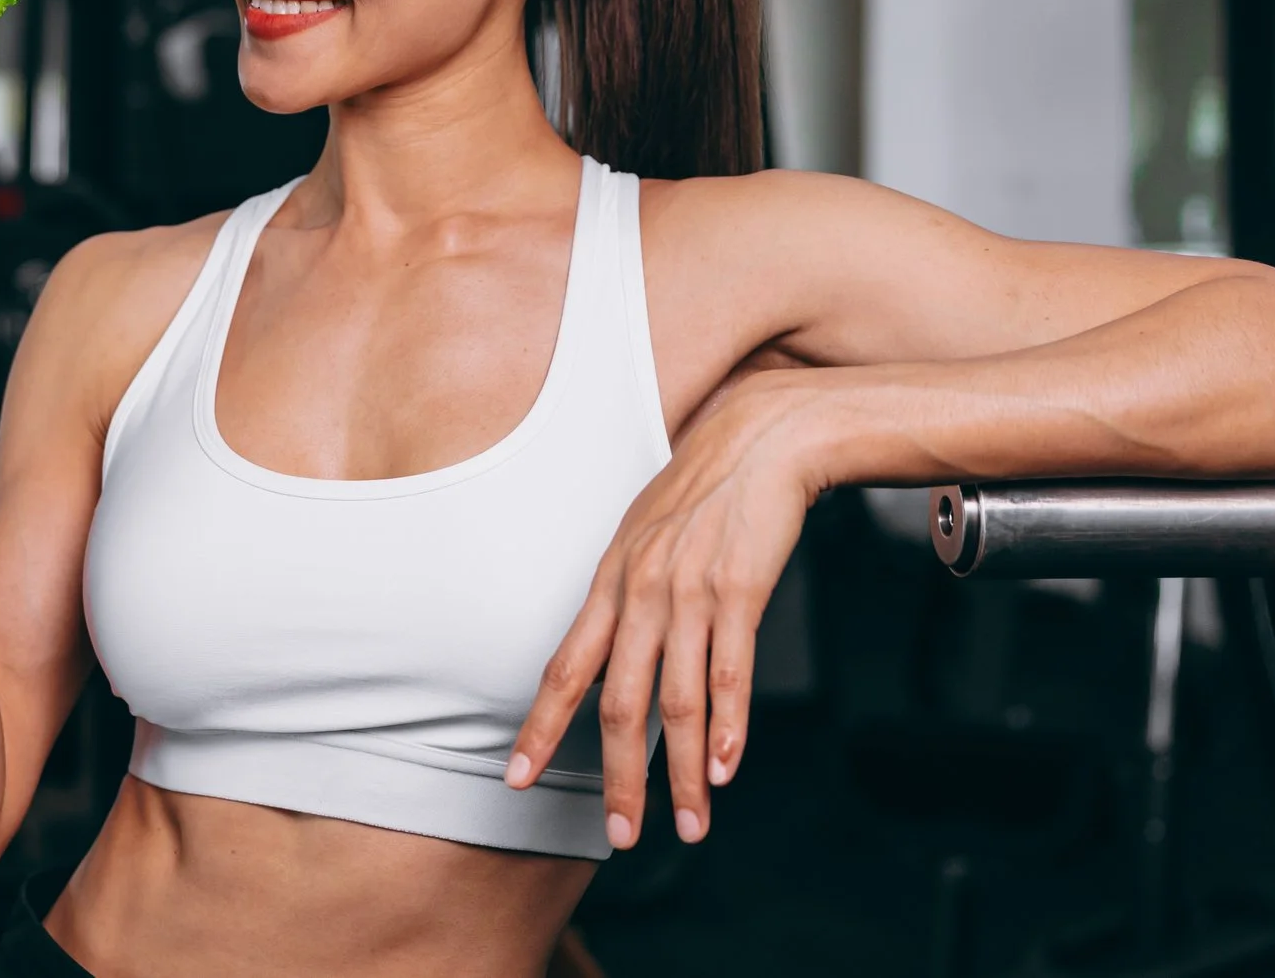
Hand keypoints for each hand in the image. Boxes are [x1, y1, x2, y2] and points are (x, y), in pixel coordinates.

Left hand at [505, 372, 821, 849]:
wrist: (760, 438)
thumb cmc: (702, 492)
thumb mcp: (643, 537)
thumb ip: (626, 596)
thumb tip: (611, 654)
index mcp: (610, 582)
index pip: (563, 668)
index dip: (539, 728)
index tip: (515, 780)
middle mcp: (640, 591)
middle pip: (618, 702)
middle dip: (617, 777)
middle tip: (619, 835)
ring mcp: (689, 591)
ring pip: (677, 701)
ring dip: (682, 773)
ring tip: (689, 825)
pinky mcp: (740, 589)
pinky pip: (730, 671)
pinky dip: (727, 727)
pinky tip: (725, 768)